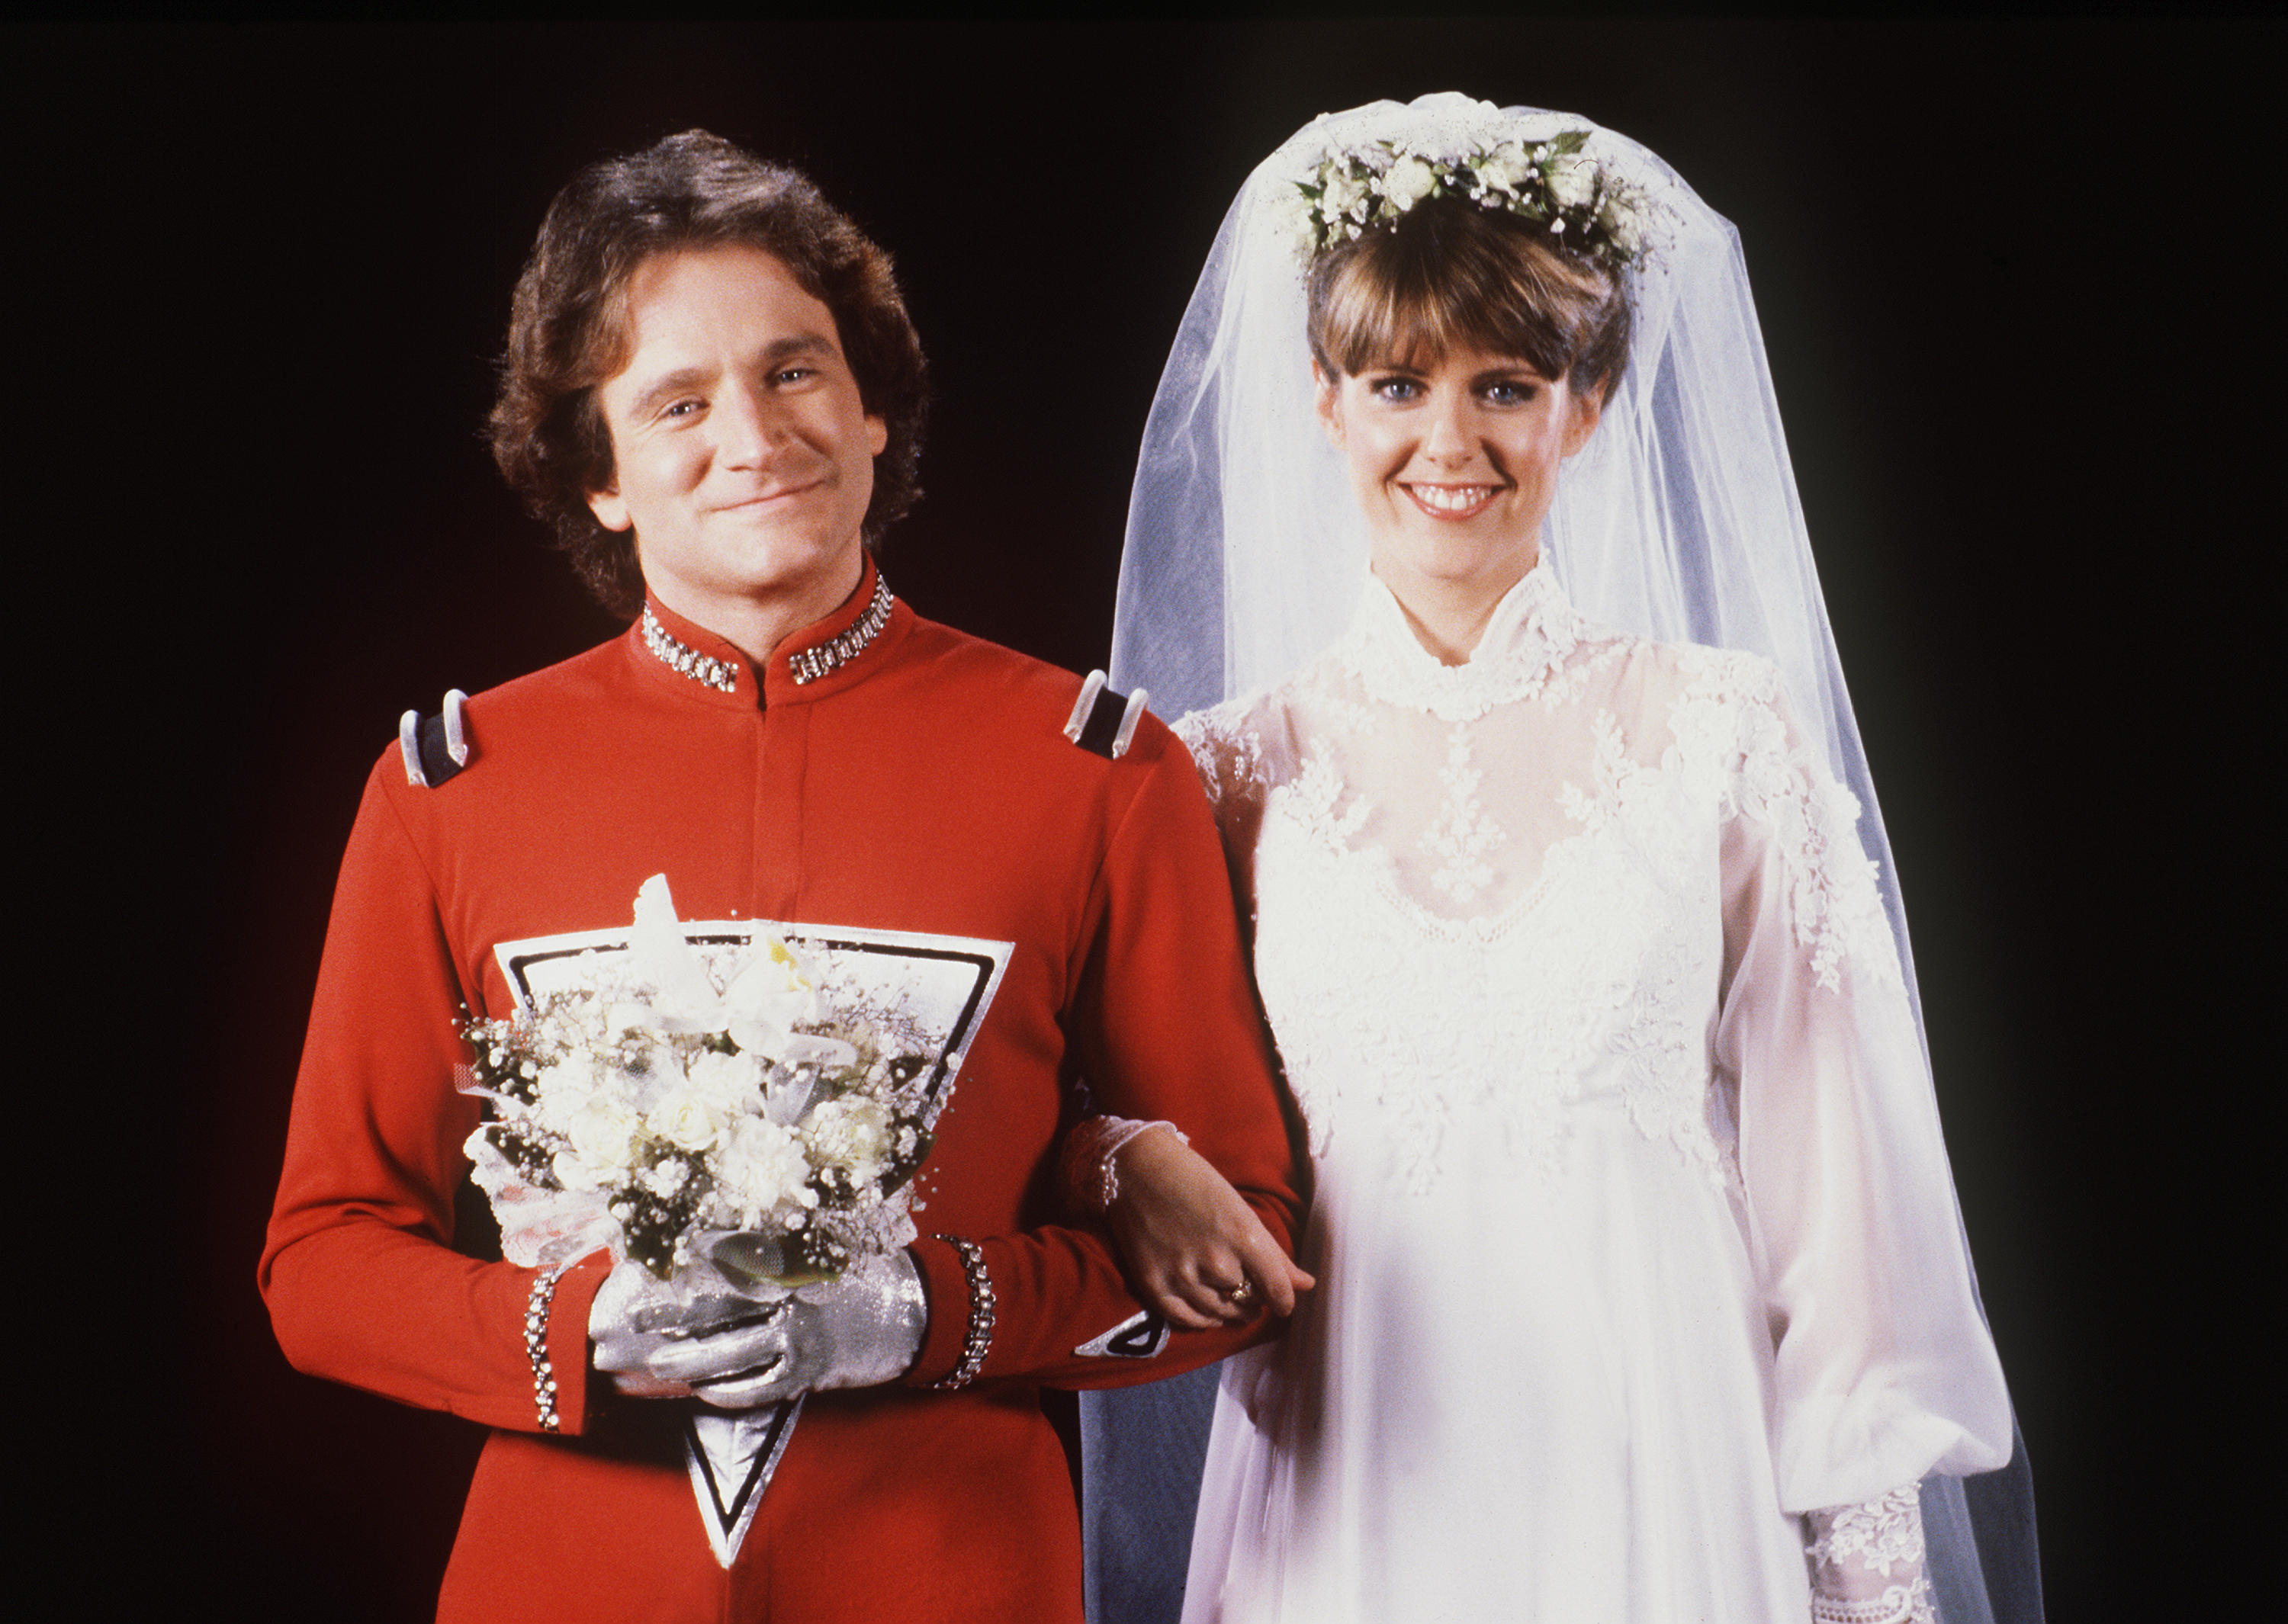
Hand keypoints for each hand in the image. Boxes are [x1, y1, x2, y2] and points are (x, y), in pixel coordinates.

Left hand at [589, 1251, 925, 1408]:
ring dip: (690, 1362)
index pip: (725, 1268)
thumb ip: (772, 1258)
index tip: (649, 1280)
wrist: (914, 1307)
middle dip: (672, 1321)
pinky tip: (705, 1392)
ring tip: (658, 1366)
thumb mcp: (816, 1257)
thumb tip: (714, 1255)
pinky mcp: (810, 1370)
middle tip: (635, 1326)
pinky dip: (729, 1392)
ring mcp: (801, 1335)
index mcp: (789, 1264)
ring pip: (731, 1353)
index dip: (684, 1278)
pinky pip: (759, 1387)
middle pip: (717, 1310)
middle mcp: (791, 1296)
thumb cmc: (858, 1278)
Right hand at [1108, 1127, 1313, 1329]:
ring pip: (1220, 1313)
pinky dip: (1202, 1320)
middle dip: (1253, 1298)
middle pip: (1248, 1301)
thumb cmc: (1195, 1181)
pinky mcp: (1154, 1284)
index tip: (1282, 1304)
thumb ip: (1273, 1253)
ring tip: (1231, 1301)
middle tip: (1248, 1288)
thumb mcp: (1240, 1210)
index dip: (1284, 1301)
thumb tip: (1307, 1284)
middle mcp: (1216, 1261)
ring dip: (1230, 1311)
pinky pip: (1186, 1319)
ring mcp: (1183, 1275)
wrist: (1138, 1168)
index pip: (1277, 1288)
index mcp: (1243, 1235)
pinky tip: (1208, 1312)